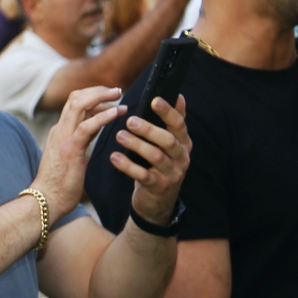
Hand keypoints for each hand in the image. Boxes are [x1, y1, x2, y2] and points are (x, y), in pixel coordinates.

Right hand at [32, 85, 125, 219]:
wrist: (46, 199)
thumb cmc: (59, 183)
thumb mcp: (72, 154)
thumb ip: (82, 138)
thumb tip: (95, 128)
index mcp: (60, 131)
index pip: (75, 103)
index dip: (93, 95)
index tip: (111, 97)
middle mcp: (60, 129)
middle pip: (76, 97)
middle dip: (98, 90)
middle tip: (117, 90)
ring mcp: (63, 137)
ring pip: (79, 104)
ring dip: (101, 96)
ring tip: (119, 96)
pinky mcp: (70, 149)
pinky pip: (87, 126)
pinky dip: (103, 116)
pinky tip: (116, 113)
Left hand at [111, 95, 190, 224]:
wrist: (158, 201)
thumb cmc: (160, 165)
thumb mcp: (168, 144)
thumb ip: (171, 122)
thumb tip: (179, 96)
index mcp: (183, 142)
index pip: (179, 124)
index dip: (168, 111)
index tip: (154, 99)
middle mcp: (181, 157)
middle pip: (168, 140)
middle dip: (149, 129)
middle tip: (130, 120)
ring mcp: (172, 173)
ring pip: (156, 157)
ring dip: (137, 145)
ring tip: (119, 135)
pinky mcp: (159, 187)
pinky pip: (143, 175)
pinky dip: (128, 166)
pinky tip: (114, 158)